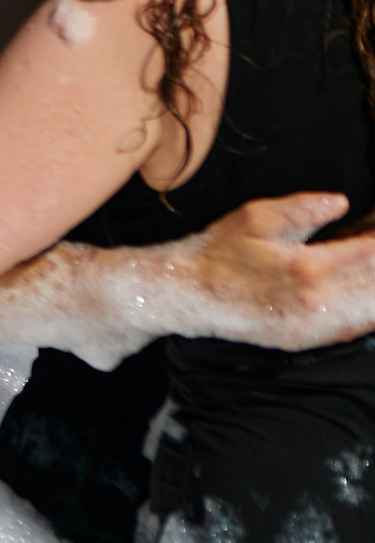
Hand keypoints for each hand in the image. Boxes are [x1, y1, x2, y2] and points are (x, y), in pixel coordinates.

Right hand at [181, 193, 374, 349]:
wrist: (188, 294)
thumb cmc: (218, 254)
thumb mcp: (255, 217)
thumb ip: (302, 208)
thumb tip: (339, 203)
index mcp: (308, 267)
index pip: (370, 253)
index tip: (373, 230)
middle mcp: (315, 301)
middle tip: (371, 249)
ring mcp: (311, 325)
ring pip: (369, 312)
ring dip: (374, 290)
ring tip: (368, 272)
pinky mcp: (305, 339)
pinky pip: (352, 330)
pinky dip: (366, 313)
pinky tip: (364, 300)